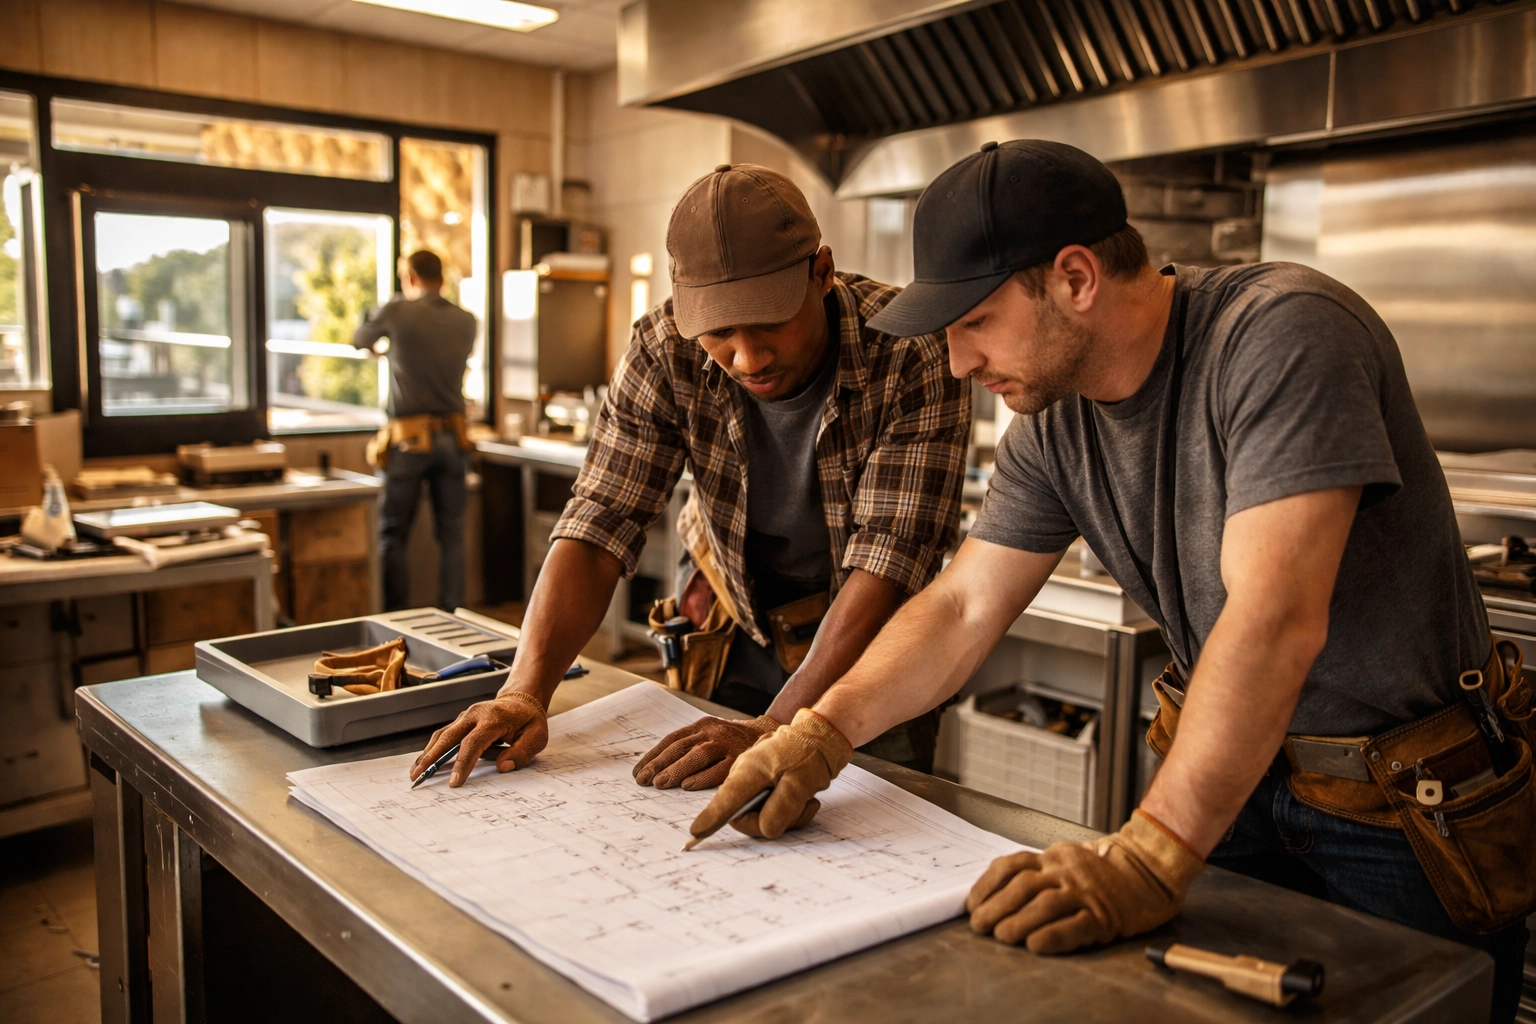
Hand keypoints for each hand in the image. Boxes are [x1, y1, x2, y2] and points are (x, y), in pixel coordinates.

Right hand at [409, 692, 547, 786]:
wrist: (522, 700)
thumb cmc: (529, 720)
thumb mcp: (537, 736)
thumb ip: (522, 752)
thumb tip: (503, 766)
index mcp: (493, 718)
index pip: (473, 743)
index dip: (463, 763)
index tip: (455, 782)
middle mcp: (474, 715)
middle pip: (448, 737)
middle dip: (432, 757)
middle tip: (418, 776)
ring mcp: (465, 717)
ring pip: (442, 735)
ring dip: (427, 753)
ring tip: (415, 772)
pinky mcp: (460, 722)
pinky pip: (444, 735)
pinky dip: (432, 749)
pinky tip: (424, 762)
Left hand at [633, 715, 777, 789]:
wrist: (769, 735)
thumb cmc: (732, 741)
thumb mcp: (710, 735)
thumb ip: (690, 747)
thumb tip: (657, 769)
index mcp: (703, 725)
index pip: (672, 740)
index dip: (653, 756)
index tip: (638, 771)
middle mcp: (714, 732)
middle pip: (681, 748)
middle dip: (659, 764)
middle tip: (643, 780)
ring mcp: (728, 745)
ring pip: (697, 756)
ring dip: (676, 770)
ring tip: (659, 783)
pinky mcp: (741, 759)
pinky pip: (719, 770)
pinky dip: (702, 778)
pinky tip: (687, 786)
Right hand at [689, 709, 852, 839]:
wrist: (823, 735)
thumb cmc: (810, 753)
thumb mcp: (801, 783)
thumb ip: (781, 810)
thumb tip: (765, 830)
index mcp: (749, 771)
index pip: (725, 800)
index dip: (711, 819)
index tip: (696, 833)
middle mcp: (746, 775)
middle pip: (746, 815)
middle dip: (774, 821)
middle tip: (801, 810)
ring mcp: (754, 780)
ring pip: (761, 815)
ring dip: (788, 816)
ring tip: (807, 801)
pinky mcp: (764, 785)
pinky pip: (771, 809)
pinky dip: (791, 811)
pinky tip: (807, 799)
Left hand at [966, 810, 1203, 953]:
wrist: (1149, 871)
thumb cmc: (1102, 871)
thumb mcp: (1065, 861)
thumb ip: (1037, 873)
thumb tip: (996, 895)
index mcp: (1053, 857)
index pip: (1011, 866)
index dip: (987, 885)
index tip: (972, 904)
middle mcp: (1066, 870)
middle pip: (1024, 886)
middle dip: (996, 906)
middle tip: (979, 925)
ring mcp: (1086, 892)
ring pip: (1045, 904)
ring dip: (1018, 922)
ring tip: (1001, 937)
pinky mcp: (1105, 915)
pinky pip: (1075, 926)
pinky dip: (1052, 937)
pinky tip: (1035, 946)